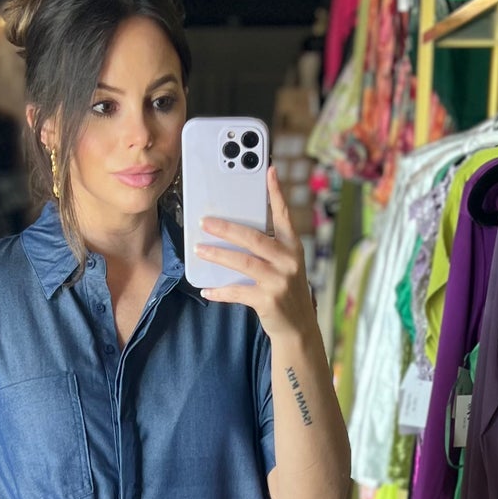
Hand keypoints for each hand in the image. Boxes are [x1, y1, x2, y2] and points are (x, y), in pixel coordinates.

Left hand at [195, 166, 315, 340]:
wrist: (298, 328)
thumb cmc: (285, 291)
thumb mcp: (284, 266)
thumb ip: (267, 248)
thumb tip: (232, 232)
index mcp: (293, 247)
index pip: (284, 215)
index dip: (276, 192)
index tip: (269, 170)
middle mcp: (289, 261)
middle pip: (254, 238)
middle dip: (226, 228)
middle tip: (205, 222)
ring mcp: (280, 281)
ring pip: (243, 262)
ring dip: (218, 255)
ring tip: (200, 249)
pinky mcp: (268, 301)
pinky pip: (237, 292)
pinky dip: (220, 290)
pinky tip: (207, 289)